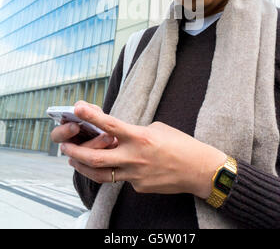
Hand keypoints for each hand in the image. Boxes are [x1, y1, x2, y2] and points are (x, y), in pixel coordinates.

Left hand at [61, 101, 226, 198]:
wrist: (199, 170)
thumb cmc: (181, 145)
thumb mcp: (158, 128)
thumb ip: (135, 131)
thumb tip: (118, 134)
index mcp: (141, 137)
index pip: (110, 125)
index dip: (91, 116)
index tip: (77, 108)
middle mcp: (135, 157)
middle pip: (96, 157)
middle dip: (76, 152)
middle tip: (64, 146)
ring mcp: (136, 176)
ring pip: (102, 174)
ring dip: (85, 166)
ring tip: (74, 160)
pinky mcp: (139, 187)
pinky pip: (121, 179)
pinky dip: (115, 171)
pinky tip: (117, 166)